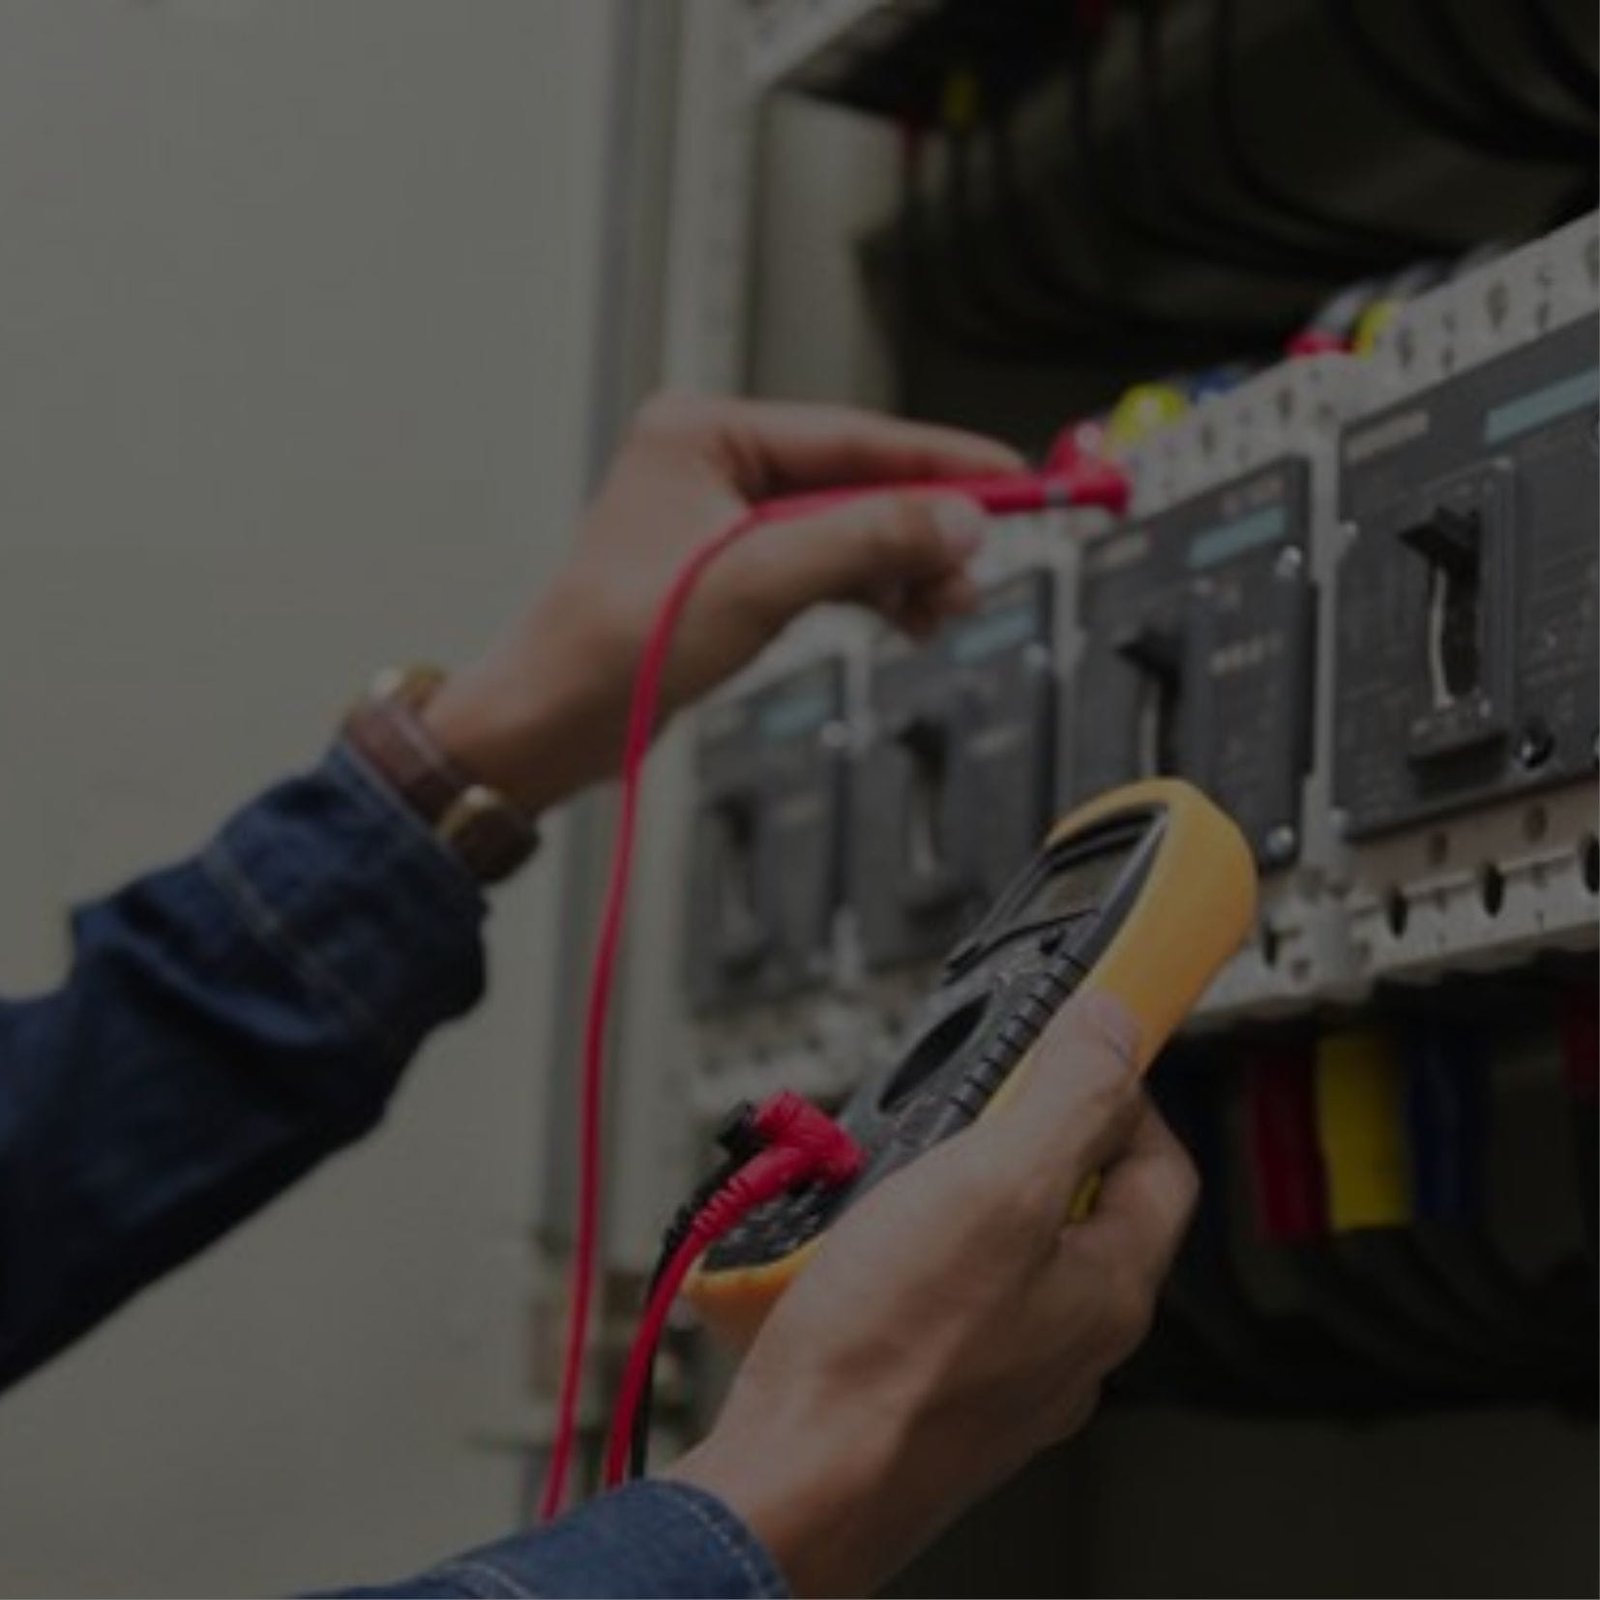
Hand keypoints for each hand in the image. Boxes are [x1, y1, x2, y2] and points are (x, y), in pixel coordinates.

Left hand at [421, 394, 1021, 813]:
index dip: (939, 460)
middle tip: (974, 567)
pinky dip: (867, 591)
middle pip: (855, 483)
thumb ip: (864, 542)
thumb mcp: (757, 582)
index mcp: (703, 433)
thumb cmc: (613, 648)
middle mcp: (713, 464)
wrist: (552, 724)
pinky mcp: (731, 572)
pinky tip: (903, 614)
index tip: (1011, 474)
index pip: (851, 436)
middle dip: (919, 529)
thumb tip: (956, 520)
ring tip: (944, 605)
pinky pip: (823, 566)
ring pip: (846, 529)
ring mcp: (723, 521)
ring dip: (899, 567)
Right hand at [668, 994, 1197, 1597]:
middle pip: (1077, 1198)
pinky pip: (945, 1292)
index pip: (1158, 1158)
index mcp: (1109, 1286)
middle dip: (1018, 1133)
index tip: (1072, 1042)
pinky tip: (858, 1245)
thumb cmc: (886, 1358)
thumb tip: (1115, 1031)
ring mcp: (1005, 1371)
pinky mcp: (938, 1389)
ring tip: (894, 1174)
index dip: (1119, 1085)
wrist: (792, 1485)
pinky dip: (911, 1247)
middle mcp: (1070, 1336)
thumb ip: (1067, 1099)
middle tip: (963, 1106)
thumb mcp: (994, 1186)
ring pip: (1003, 1244)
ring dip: (956, 1188)